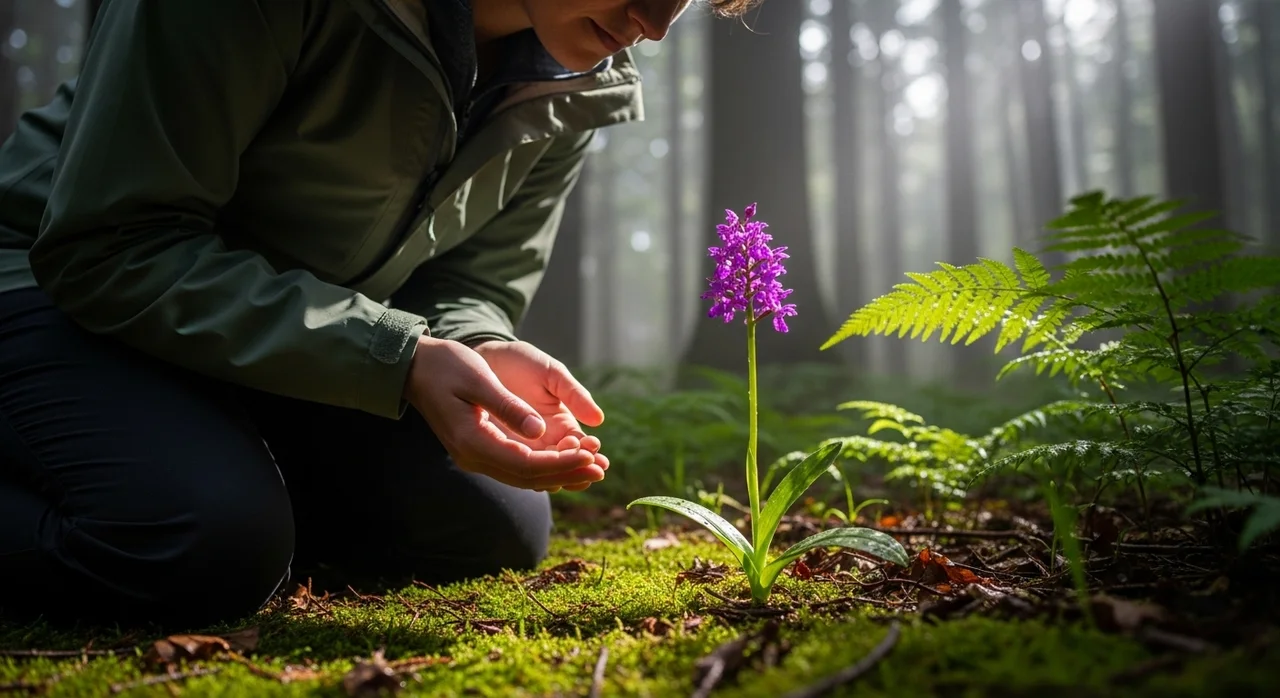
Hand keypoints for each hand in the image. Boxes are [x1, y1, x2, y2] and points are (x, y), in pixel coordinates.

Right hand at [403, 337, 603, 490]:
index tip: (590, 456)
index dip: (560, 463)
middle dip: (566, 473)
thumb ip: (508, 407)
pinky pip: (516, 466)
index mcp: (472, 440)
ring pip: (523, 476)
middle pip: (528, 477)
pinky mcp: (480, 449)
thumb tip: (539, 431)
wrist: (416, 367)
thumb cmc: (447, 365)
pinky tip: (566, 462)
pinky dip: (543, 467)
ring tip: (591, 469)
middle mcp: (473, 456)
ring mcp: (474, 456)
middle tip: (601, 469)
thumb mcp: (479, 379)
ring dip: (558, 474)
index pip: (525, 463)